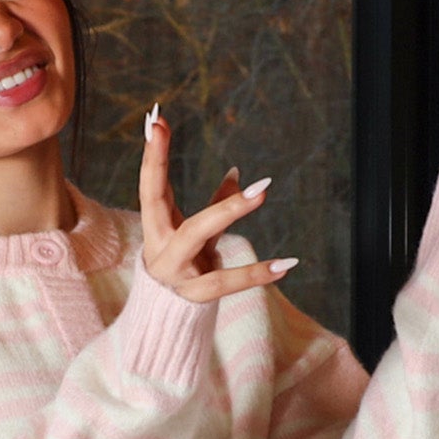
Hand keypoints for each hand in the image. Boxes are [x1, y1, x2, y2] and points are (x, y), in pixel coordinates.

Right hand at [138, 109, 296, 302]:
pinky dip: (257, 273)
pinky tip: (287, 264)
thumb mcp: (195, 232)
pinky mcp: (195, 294)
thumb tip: (236, 172)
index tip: (157, 120)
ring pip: (197, 233)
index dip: (152, 153)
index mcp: (156, 224)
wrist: (164, 318)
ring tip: (262, 190)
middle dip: (169, 167)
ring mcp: (175, 269)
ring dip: (229, 209)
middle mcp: (159, 243)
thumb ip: (215, 204)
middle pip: (161, 202)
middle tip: (204, 140)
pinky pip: (225, 281)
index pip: (151, 183)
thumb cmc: (181, 263)